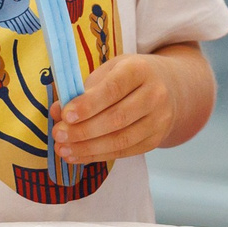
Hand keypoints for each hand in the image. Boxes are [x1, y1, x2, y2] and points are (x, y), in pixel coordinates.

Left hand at [54, 54, 182, 166]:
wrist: (170, 88)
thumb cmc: (129, 77)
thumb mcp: (108, 71)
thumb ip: (83, 89)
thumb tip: (57, 111)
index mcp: (140, 70)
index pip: (113, 89)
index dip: (89, 104)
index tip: (66, 115)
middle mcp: (155, 95)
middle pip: (117, 118)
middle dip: (84, 130)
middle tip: (58, 135)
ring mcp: (159, 120)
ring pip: (121, 139)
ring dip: (88, 148)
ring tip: (63, 150)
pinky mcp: (155, 140)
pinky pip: (124, 151)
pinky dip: (97, 156)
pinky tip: (77, 156)